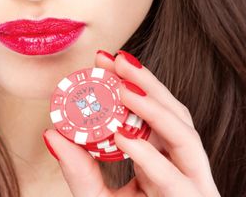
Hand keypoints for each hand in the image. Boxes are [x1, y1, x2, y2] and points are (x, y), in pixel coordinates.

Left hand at [43, 50, 219, 196]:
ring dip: (155, 109)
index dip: (131, 83)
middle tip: (116, 61)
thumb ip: (80, 169)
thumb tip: (52, 133)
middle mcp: (182, 169)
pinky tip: (125, 139)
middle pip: (175, 114)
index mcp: (162, 161)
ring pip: (186, 137)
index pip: (152, 113)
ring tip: (123, 88)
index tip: (102, 61)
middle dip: (147, 83)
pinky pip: (177, 178)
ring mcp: (193, 187)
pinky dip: (152, 156)